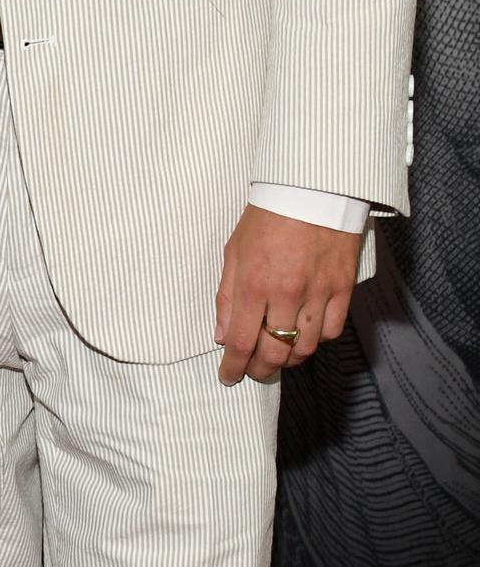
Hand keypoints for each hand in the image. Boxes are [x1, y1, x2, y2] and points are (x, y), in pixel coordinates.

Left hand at [214, 205, 359, 385]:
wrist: (312, 190)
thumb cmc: (267, 217)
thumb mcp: (234, 251)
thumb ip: (227, 296)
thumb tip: (223, 335)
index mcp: (254, 283)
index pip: (242, 341)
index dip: (234, 366)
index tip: (228, 376)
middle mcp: (287, 294)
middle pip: (275, 353)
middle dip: (260, 370)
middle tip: (253, 372)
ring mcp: (318, 294)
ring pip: (305, 348)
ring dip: (288, 360)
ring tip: (277, 357)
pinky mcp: (343, 289)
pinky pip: (331, 331)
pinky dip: (316, 341)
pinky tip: (305, 335)